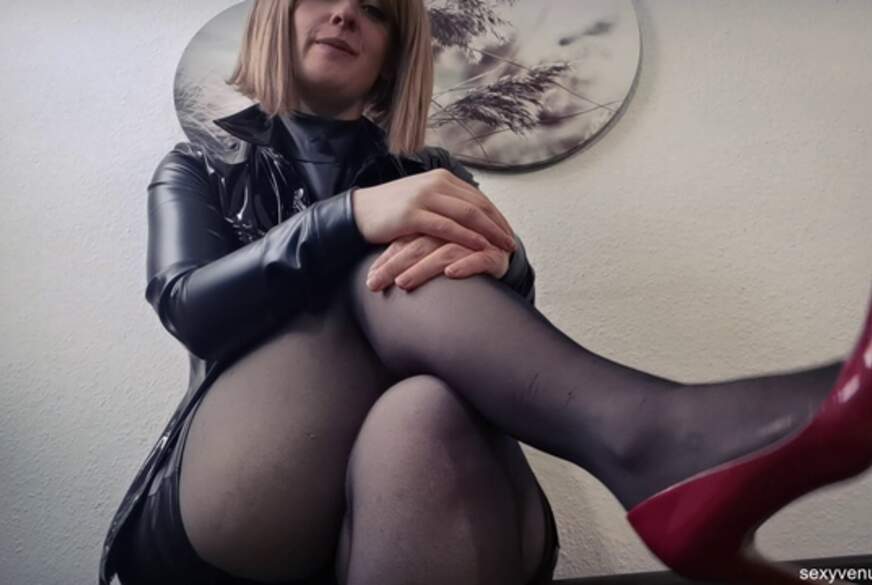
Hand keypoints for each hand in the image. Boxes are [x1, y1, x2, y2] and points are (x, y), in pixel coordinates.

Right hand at [351, 168, 516, 253]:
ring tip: (503, 248)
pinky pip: (447, 227)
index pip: (478, 197)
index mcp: (441, 178)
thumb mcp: (423, 200)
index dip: (497, 216)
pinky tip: (480, 248)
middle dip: (498, 226)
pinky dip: (467, 237)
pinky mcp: (413, 214)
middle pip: (478, 205)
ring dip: (490, 232)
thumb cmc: (392, 211)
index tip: (508, 233)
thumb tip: (470, 218)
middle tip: (512, 244)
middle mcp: (436, 183)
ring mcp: (425, 197)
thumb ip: (445, 204)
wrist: (359, 212)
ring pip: (467, 214)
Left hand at [365, 234, 510, 292]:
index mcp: (437, 224)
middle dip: (396, 266)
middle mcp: (454, 231)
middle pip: (421, 245)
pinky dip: (465, 265)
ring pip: (445, 252)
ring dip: (423, 268)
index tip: (369, 279)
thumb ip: (408, 255)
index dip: (388, 258)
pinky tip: (451, 274)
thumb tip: (372, 276)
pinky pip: (478, 258)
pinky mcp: (494, 254)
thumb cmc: (462, 256)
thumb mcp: (431, 253)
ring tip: (404, 283)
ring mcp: (476, 241)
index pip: (407, 240)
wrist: (501, 254)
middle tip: (376, 283)